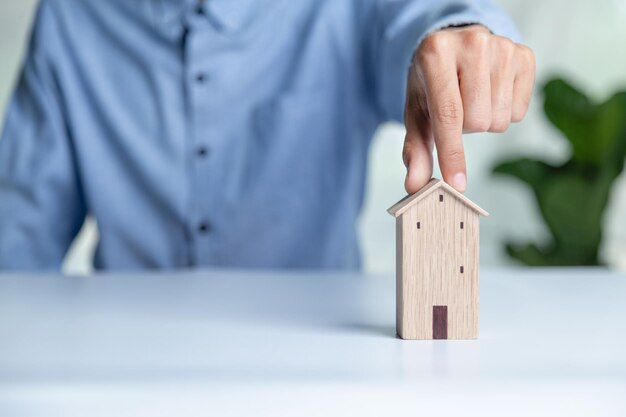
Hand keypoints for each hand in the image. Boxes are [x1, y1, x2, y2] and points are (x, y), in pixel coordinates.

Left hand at [403, 25, 534, 192]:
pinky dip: (503, 111)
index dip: (452, 153)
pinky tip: (490, 92)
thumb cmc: (431, 83)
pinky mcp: (524, 54)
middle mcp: (472, 43)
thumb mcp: (416, 112)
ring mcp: (502, 46)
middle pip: (477, 121)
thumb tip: (415, 186)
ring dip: (484, 121)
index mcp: (436, 53)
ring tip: (471, 98)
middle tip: (455, 107)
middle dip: (465, 128)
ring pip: (499, 120)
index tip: (457, 184)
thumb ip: (415, 150)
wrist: (453, 45)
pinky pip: (519, 111)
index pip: (448, 114)